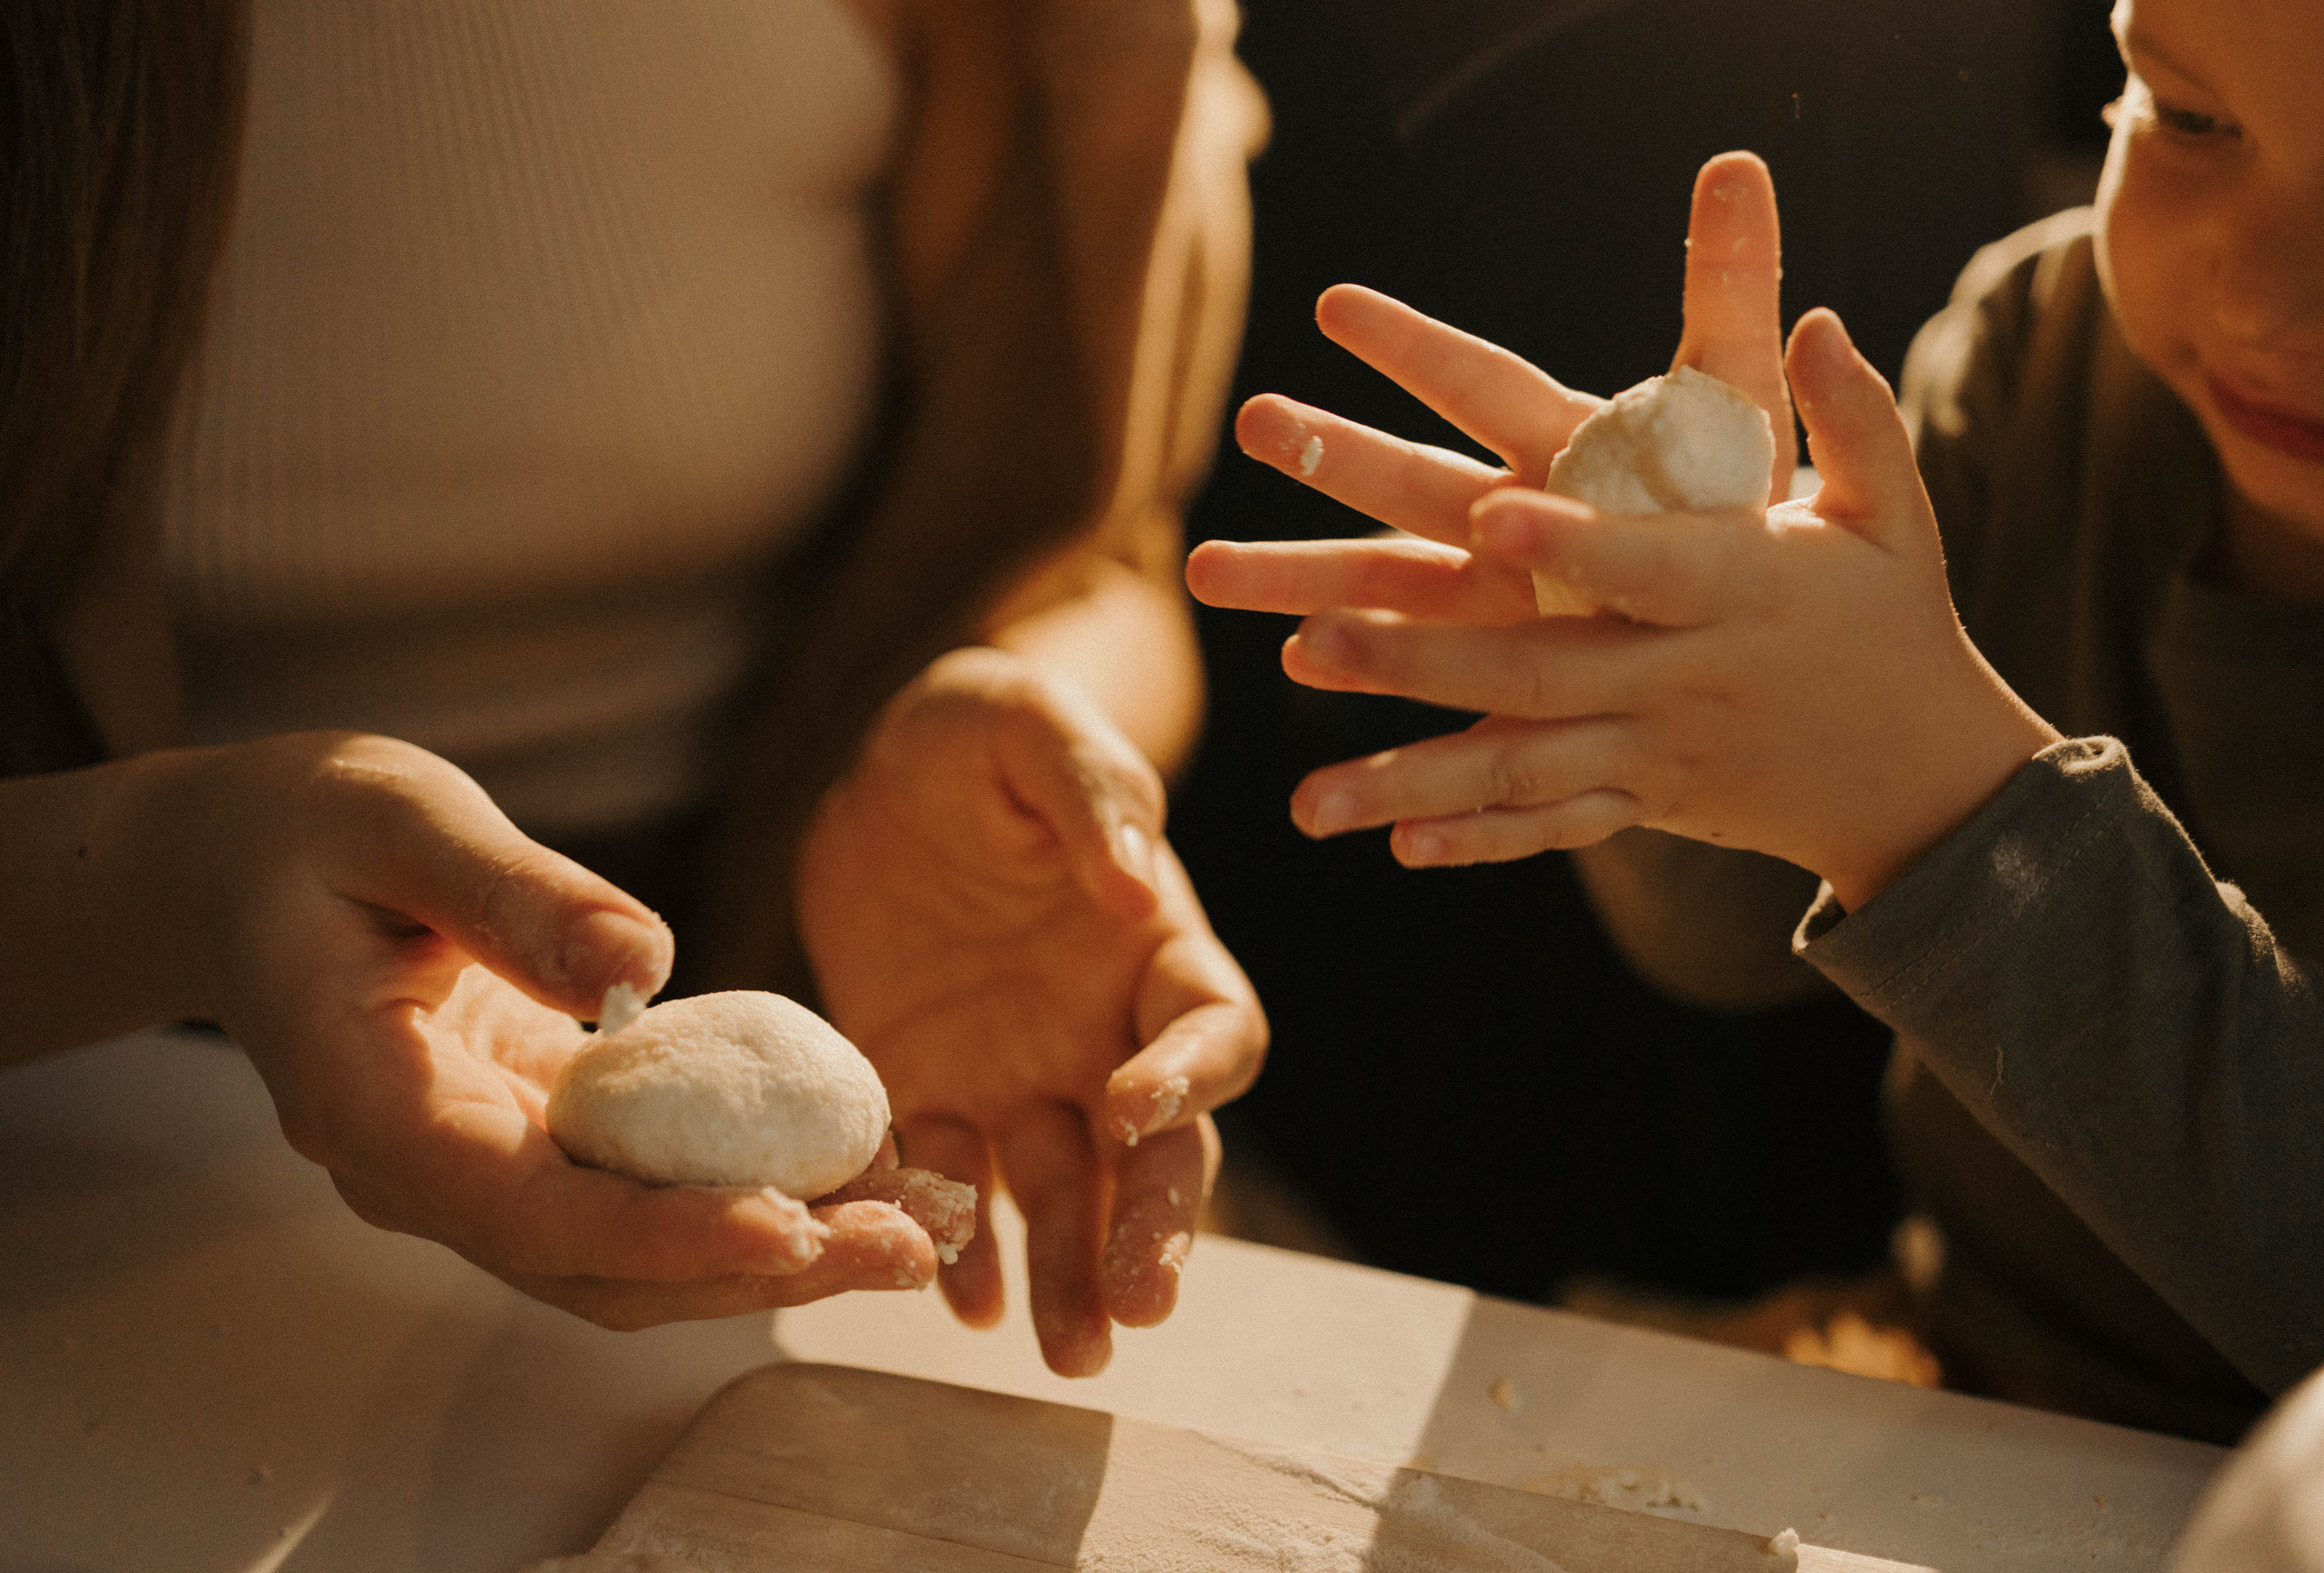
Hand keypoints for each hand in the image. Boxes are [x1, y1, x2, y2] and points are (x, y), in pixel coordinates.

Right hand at [184, 731, 950, 1326]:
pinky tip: (850, 1167)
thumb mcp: (403, 820)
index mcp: (372, 1105)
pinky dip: (746, 1195)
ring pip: (632, 1257)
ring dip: (772, 1254)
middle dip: (757, 1270)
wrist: (243, 871)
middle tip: (907, 1245)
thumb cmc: (308, 832)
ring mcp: (480, 1167)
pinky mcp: (531, 1141)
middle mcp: (426, 1169)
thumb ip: (514, 893)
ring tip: (912, 1224)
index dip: (663, 1234)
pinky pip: (643, 1195)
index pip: (526, 1210)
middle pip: (600, 1269)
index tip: (789, 1228)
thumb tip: (646, 958)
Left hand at [797, 645, 1264, 1375]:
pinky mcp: (928, 1089)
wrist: (882, 773)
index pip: (1214, 1030)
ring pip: (1062, 1192)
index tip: (1132, 1106)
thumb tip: (1129, 886)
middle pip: (1157, 1149)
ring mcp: (1020, 1071)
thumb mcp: (1030, 726)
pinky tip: (945, 1290)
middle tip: (1137, 1304)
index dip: (1190, 1077)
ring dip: (1069, 1271)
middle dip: (1151, 1227)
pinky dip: (950, 1236)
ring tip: (1065, 1348)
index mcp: (1158, 944)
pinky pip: (945, 1175)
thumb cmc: (982, 731)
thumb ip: (1090, 792)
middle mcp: (1105, 1029)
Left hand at [1187, 153, 2055, 908]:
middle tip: (1307, 636)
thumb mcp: (1891, 511)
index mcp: (1740, 587)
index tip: (1489, 513)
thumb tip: (1811, 317)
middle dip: (1418, 658)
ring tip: (1309, 787)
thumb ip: (1850, 414)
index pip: (1643, 562)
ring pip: (1521, 766)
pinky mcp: (1644, 801)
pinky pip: (1553, 826)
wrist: (1923, 774)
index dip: (1570, 541)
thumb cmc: (1893, 616)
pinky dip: (1479, 839)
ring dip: (1413, 769)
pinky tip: (1396, 844)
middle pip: (1538, 670)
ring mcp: (1656, 750)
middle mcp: (1684, 676)